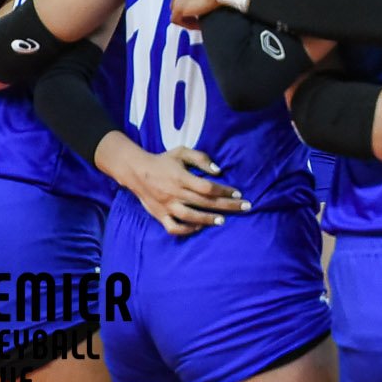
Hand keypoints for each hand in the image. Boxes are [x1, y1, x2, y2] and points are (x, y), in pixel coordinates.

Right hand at [106, 144, 247, 234]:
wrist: (136, 171)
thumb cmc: (163, 160)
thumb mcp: (182, 152)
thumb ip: (201, 158)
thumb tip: (218, 171)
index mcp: (182, 178)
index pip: (207, 187)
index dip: (224, 190)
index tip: (238, 192)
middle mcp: (175, 193)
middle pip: (204, 202)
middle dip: (227, 206)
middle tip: (244, 207)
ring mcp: (167, 206)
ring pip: (190, 217)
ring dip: (208, 220)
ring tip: (223, 220)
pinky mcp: (160, 215)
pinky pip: (174, 227)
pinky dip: (187, 230)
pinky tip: (199, 227)